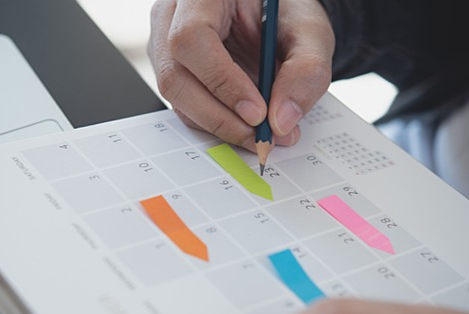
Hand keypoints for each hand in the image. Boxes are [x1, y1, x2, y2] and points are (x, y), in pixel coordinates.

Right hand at [148, 0, 333, 151]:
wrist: (274, 21)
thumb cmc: (285, 16)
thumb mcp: (309, 34)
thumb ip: (305, 72)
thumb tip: (281, 121)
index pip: (193, 38)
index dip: (221, 81)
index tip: (256, 113)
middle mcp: (172, 18)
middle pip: (175, 76)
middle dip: (219, 116)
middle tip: (259, 136)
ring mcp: (165, 47)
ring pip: (177, 98)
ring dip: (218, 125)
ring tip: (258, 135)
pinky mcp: (173, 73)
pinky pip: (185, 107)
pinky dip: (215, 123)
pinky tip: (244, 127)